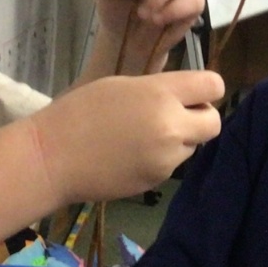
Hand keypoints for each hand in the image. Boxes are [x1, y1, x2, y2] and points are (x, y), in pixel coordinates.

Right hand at [27, 70, 222, 204]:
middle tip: (176, 116)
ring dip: (179, 140)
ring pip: (193, 145)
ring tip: (143, 137)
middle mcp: (171, 126)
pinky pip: (172, 165)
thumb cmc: (80, 111)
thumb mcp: (123, 85)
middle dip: (201, 118)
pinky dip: (160, 158)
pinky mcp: (156, 181)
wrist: (53, 157)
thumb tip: (185, 97)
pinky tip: (132, 155)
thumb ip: (159, 90)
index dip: (206, 89)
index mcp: (161, 94)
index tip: (192, 94)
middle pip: (214, 122)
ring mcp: (166, 158)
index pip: (214, 86)